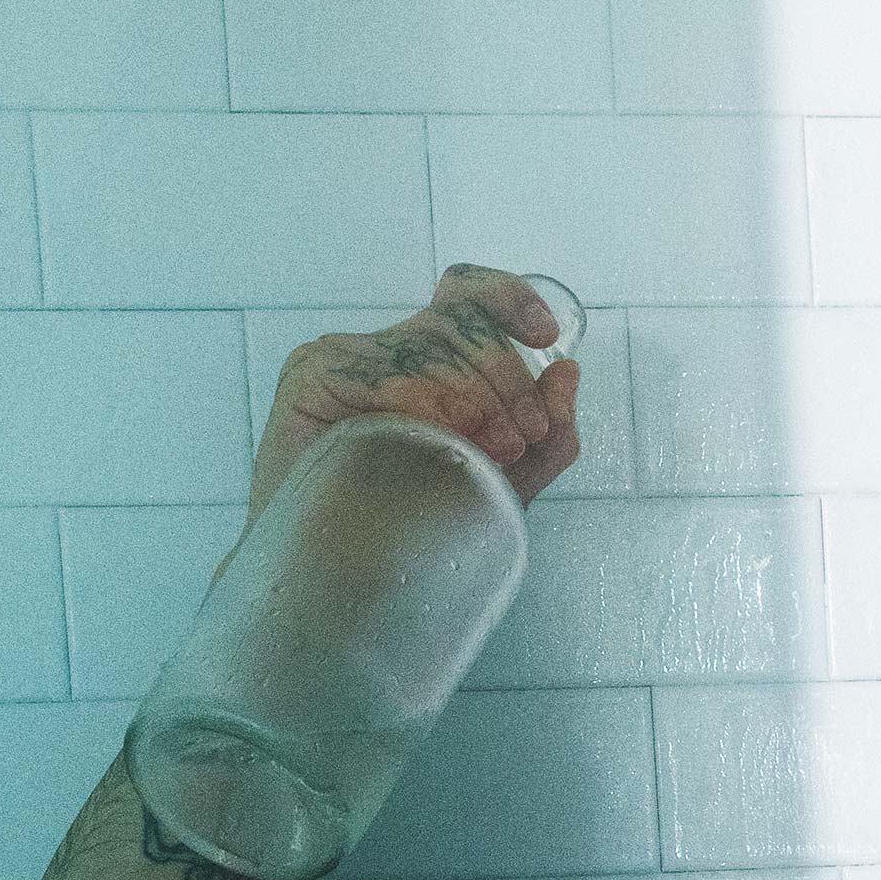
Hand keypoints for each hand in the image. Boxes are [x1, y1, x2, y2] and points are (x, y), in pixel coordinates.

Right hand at [244, 262, 581, 530]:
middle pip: (460, 318)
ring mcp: (346, 356)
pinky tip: (435, 438)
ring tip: (490, 452)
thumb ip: (548, 433)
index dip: (510, 299)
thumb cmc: (426, 537)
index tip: (546, 335)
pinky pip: (384, 370)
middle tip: (521, 437)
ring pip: (430, 343)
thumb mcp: (508, 484)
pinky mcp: (312, 373)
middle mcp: (388, 350)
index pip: (467, 296)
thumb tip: (568, 372)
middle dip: (506, 377)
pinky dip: (423, 402)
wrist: (354, 583)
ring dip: (474, 398)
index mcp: (430, 364)